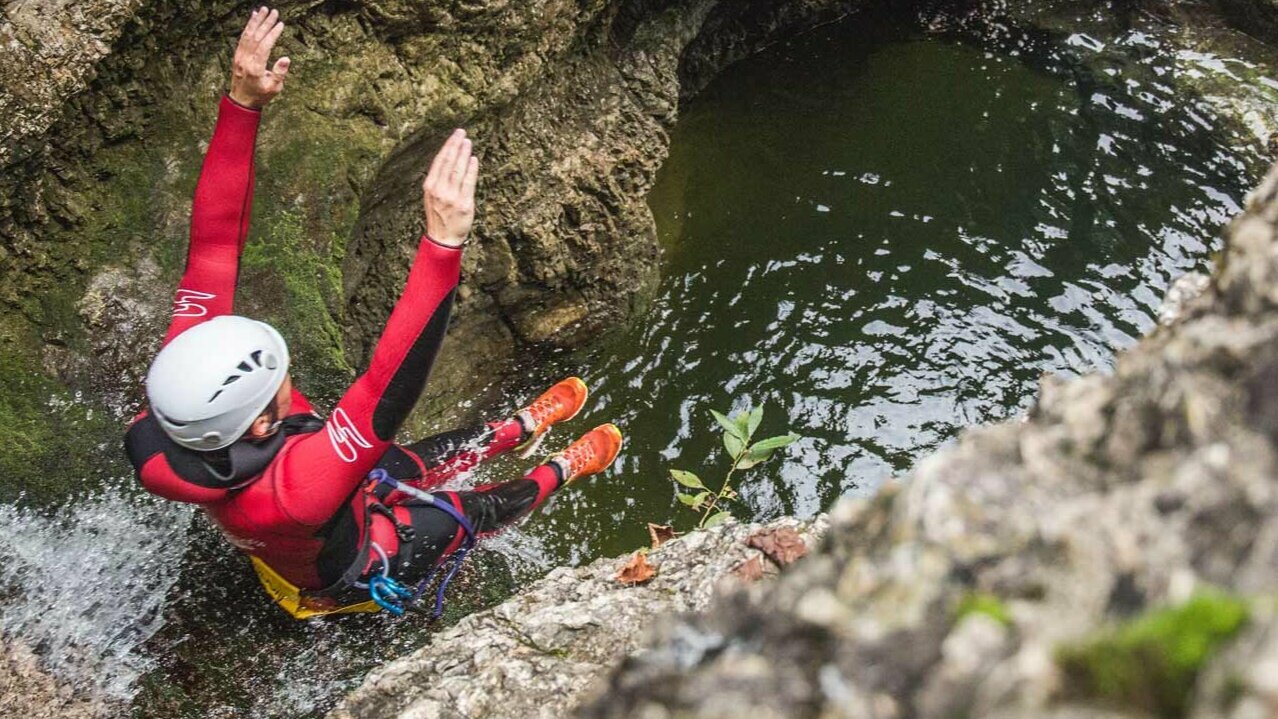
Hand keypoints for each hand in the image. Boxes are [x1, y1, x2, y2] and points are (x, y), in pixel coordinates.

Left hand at [229, 7, 289, 108]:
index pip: (264, 46)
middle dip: (265, 23)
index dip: (272, 34)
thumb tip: (286, 58)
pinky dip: (248, 26)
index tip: (280, 24)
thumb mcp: (274, 88)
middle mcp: (245, 60)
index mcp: (255, 68)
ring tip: (263, 10)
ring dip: (256, 21)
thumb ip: (280, 73)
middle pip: (256, 37)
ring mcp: (240, 57)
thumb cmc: (260, 95)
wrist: (241, 100)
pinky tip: (253, 17)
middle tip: (274, 12)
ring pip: (248, 35)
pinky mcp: (237, 55)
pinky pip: (243, 37)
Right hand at [423, 129, 478, 246]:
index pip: (439, 161)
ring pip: (458, 170)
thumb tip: (451, 160)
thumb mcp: (433, 196)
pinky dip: (471, 169)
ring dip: (464, 154)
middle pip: (448, 162)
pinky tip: (473, 159)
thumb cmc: (440, 216)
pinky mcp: (464, 204)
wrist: (443, 238)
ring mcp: (451, 197)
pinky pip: (468, 182)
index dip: (448, 146)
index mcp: (430, 186)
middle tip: (462, 133)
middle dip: (455, 145)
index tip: (455, 135)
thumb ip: (440, 180)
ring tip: (468, 142)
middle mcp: (439, 190)